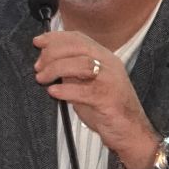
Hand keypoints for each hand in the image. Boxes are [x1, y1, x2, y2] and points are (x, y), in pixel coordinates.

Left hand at [32, 30, 158, 168]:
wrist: (131, 131)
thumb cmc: (105, 107)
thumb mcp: (85, 83)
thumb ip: (70, 70)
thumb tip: (45, 60)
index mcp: (104, 57)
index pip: (78, 38)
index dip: (55, 37)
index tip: (38, 42)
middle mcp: (109, 64)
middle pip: (77, 47)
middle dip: (52, 54)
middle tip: (38, 67)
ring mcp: (111, 81)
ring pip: (80, 64)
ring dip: (55, 69)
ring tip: (42, 79)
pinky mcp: (109, 99)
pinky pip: (84, 91)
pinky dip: (65, 90)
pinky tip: (53, 92)